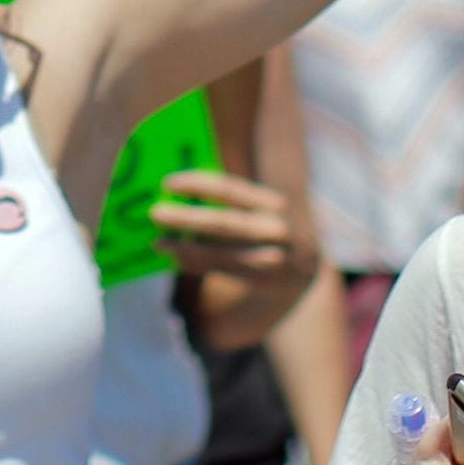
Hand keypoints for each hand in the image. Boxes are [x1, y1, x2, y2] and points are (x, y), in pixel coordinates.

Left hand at [151, 167, 310, 285]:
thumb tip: (181, 197)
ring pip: (219, 253)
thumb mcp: (262, 208)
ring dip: (184, 248)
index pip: (230, 189)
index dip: (197, 184)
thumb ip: (230, 202)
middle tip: (155, 213)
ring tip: (159, 243)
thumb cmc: (271, 229)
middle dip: (185, 218)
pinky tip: (176, 257)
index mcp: (272, 202)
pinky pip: (220, 270)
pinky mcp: (262, 282)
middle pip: (222, 223)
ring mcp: (272, 259)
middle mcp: (276, 230)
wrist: (309, 269)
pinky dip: (194, 263)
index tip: (168, 183)